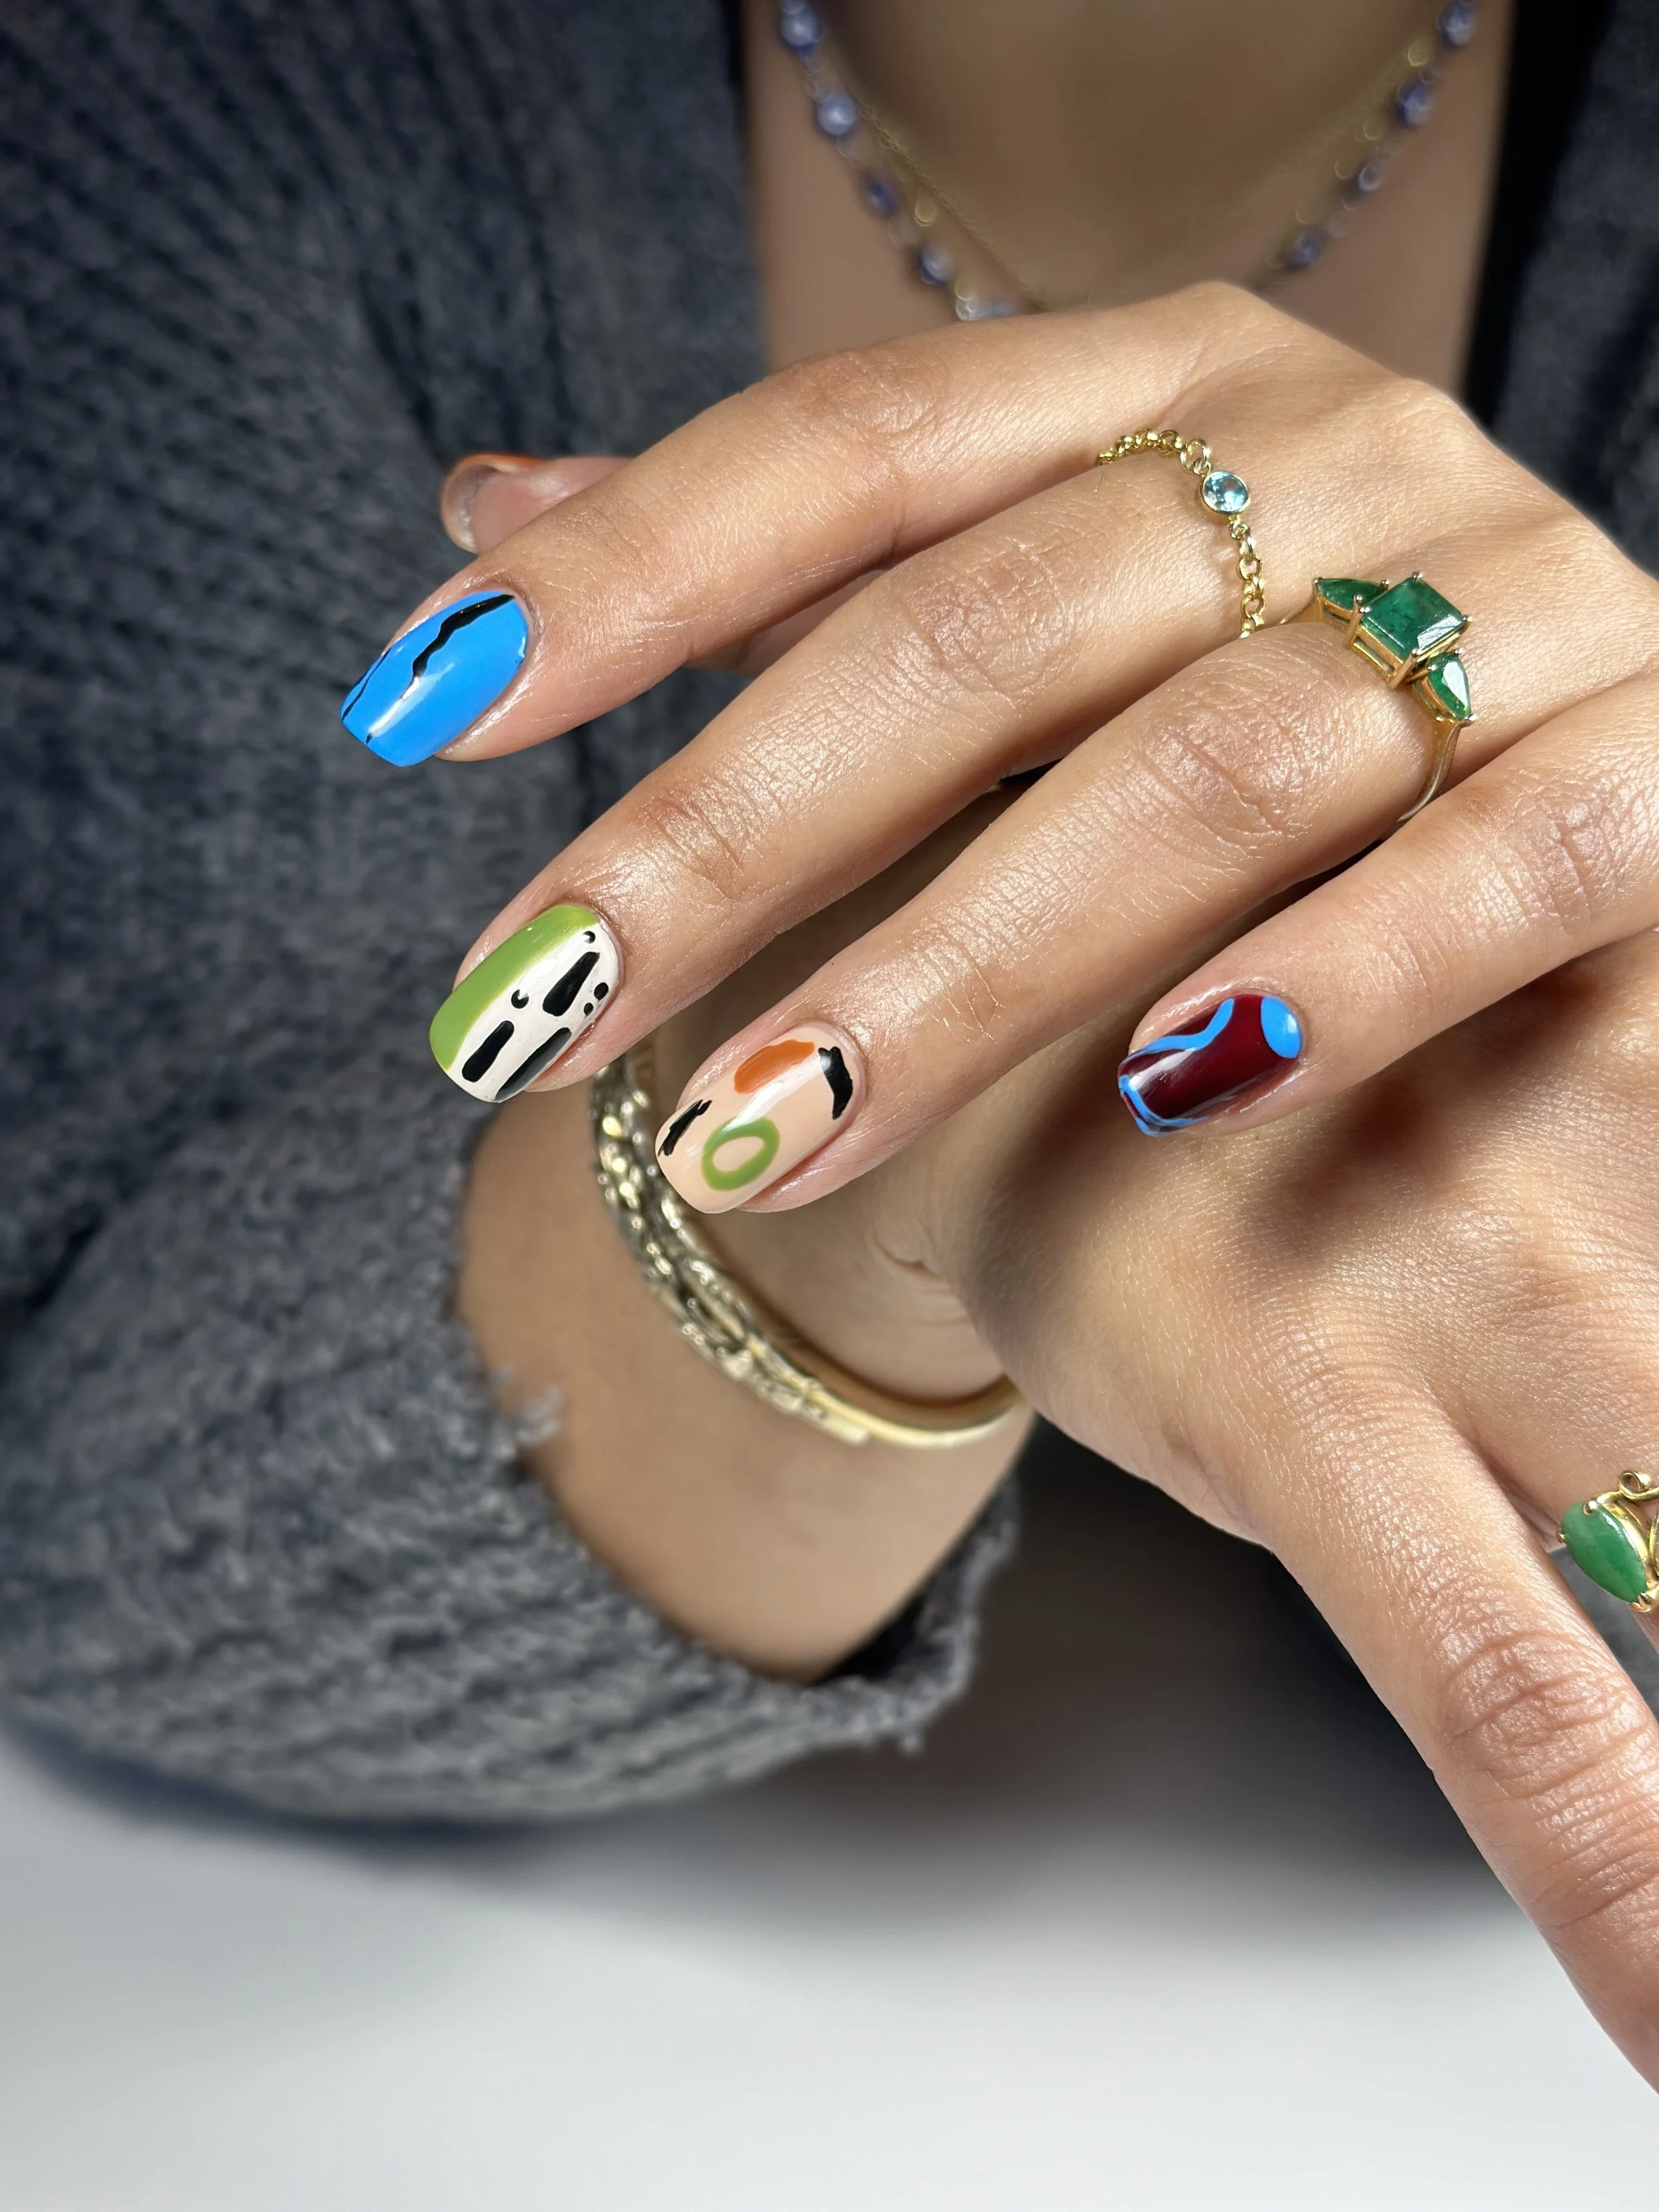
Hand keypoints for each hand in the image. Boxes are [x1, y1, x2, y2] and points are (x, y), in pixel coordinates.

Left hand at [418, 355, 1658, 2080]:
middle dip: (734, 830)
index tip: (418, 714)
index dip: (628, 570)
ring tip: (752, 1137)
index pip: (847, 443)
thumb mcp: (1034, 600)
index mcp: (1159, 385)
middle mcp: (1334, 451)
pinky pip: (1499, 866)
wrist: (1600, 777)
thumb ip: (784, 569)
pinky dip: (1339, 972)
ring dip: (962, 961)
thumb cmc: (1270, 708)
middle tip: (536, 1014)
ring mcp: (1514, 597)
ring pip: (1204, 767)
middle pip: (982, 624)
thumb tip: (475, 509)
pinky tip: (1169, 1093)